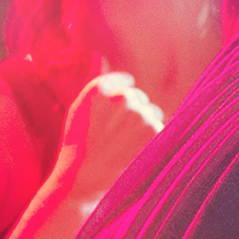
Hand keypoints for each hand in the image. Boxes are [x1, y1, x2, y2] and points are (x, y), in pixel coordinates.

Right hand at [48, 68, 167, 209]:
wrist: (84, 183)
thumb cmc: (78, 146)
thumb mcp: (79, 109)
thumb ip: (94, 80)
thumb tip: (100, 55)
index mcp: (100, 89)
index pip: (125, 82)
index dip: (120, 100)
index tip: (112, 119)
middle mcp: (121, 98)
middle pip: (139, 98)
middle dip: (132, 114)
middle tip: (115, 138)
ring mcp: (140, 115)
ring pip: (152, 113)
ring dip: (143, 126)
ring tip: (123, 147)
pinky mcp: (154, 133)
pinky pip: (160, 128)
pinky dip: (152, 140)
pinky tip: (134, 153)